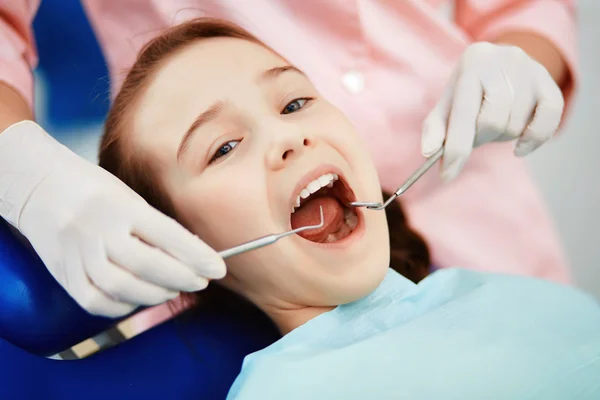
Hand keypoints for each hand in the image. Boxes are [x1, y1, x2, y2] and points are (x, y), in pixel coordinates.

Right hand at [0, 121, 225, 317]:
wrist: (38, 186)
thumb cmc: (94, 190)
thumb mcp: (128, 196)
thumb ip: (155, 227)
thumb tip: (192, 256)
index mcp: (120, 205)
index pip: (168, 235)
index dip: (197, 255)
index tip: (218, 268)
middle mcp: (98, 229)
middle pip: (148, 265)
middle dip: (182, 278)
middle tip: (200, 281)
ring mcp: (77, 253)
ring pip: (122, 287)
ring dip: (156, 294)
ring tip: (173, 290)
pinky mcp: (62, 273)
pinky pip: (96, 301)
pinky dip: (123, 305)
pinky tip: (139, 298)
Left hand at [422, 42, 564, 180]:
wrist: (501, 63)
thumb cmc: (469, 91)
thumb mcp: (448, 103)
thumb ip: (435, 128)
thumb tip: (429, 152)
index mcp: (472, 64)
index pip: (464, 114)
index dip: (456, 148)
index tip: (447, 176)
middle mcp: (503, 62)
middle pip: (492, 123)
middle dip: (481, 138)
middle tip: (477, 133)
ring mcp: (530, 70)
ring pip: (515, 126)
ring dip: (502, 137)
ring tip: (496, 124)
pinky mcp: (549, 83)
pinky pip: (547, 123)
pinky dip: (532, 140)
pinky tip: (520, 145)